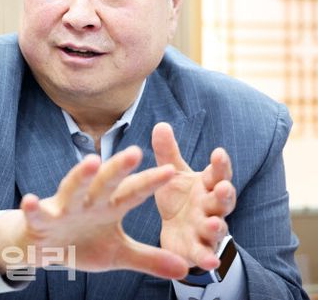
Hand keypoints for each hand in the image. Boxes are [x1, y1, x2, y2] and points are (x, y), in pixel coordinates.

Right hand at [0, 147, 188, 279]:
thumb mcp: (118, 254)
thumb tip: (186, 270)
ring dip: (80, 176)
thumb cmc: (82, 243)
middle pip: (105, 182)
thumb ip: (149, 258)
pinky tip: (29, 200)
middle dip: (119, 168)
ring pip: (72, 189)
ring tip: (91, 162)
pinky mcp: (41, 220)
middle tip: (135, 152)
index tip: (171, 171)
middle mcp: (88, 202)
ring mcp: (64, 209)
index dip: (150, 182)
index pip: (132, 192)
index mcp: (109, 207)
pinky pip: (37, 214)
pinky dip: (33, 208)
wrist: (44, 247)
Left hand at [152, 122, 236, 270]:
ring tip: (214, 224)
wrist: (177, 232)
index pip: (217, 173)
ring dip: (217, 226)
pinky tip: (210, 262)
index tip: (218, 152)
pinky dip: (207, 258)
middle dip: (224, 194)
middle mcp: (211, 206)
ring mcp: (207, 228)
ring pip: (217, 227)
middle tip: (224, 188)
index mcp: (206, 185)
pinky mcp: (198, 249)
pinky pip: (204, 253)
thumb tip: (160, 124)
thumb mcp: (173, 174)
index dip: (220, 164)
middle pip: (222, 200)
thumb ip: (167, 153)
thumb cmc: (179, 197)